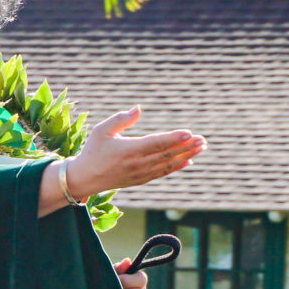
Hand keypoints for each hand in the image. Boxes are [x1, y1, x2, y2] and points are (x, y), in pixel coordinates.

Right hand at [65, 108, 203, 197]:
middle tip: (203, 140)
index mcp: (129, 150)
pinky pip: (162, 173)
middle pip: (167, 154)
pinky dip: (176, 167)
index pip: (156, 143)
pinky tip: (188, 161)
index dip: (174, 138)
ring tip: (201, 148)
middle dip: (187, 147)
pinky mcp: (141, 180)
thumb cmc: (93, 150)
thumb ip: (121, 119)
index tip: (189, 133)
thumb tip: (138, 108)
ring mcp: (140, 174)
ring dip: (186, 156)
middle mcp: (137, 164)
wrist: (85, 178)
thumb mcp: (102, 130)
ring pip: (168, 164)